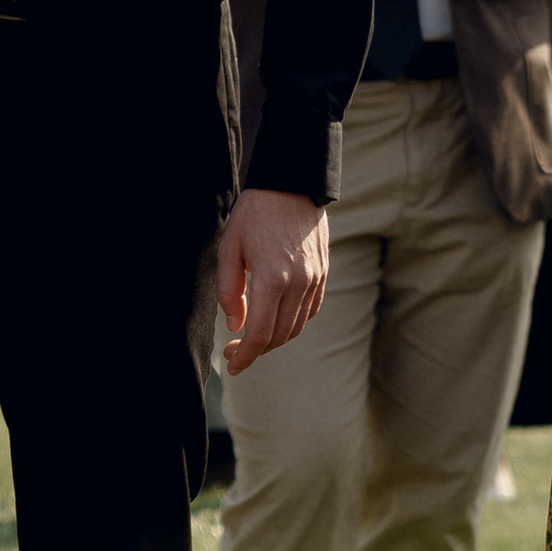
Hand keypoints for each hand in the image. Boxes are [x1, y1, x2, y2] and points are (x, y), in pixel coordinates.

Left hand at [217, 187, 329, 374]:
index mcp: (272, 278)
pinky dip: (292, 323)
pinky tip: (275, 319)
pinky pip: (309, 311)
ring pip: (296, 327)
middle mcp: (298, 283)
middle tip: (235, 350)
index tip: (232, 364)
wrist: (292, 186)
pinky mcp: (323, 274)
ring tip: (253, 336)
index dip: (245, 356)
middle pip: (279, 337)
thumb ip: (229, 291)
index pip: (260, 335)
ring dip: (274, 340)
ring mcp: (315, 280)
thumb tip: (235, 326)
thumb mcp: (229, 249)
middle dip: (255, 351)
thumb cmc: (254, 215)